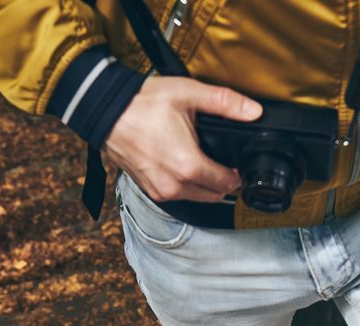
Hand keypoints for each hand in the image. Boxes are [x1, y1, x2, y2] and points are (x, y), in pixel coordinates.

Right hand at [104, 76, 261, 202]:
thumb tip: (254, 111)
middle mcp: (174, 185)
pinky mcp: (149, 190)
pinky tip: (182, 166)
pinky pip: (177, 195)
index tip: (237, 163)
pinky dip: (185, 185)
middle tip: (222, 162)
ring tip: (202, 161)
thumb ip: (226, 103)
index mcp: (189, 166)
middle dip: (223, 181)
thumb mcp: (189, 94)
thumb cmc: (142, 102)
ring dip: (205, 185)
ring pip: (196, 198)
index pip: (228, 184)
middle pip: (214, 195)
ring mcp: (160, 190)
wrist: (105, 111)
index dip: (237, 174)